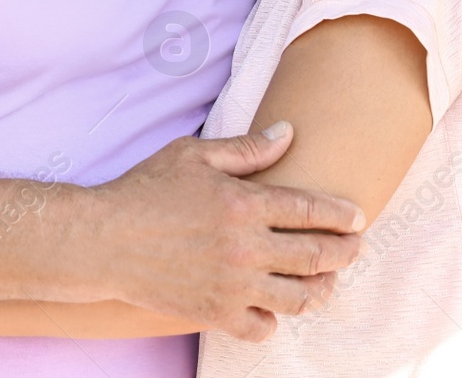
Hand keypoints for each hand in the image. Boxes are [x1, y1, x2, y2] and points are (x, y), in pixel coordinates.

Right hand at [88, 123, 361, 341]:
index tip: (358, 218)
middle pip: (317, 257)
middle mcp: (246, 248)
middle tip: (354, 249)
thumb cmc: (145, 190)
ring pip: (299, 298)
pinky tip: (273, 308)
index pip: (313, 211)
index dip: (343, 215)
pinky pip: (262, 328)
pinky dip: (274, 320)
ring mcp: (233, 286)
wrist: (103, 239)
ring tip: (325, 282)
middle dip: (346, 253)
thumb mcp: (193, 155)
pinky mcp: (215, 313)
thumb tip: (289, 133)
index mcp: (245, 204)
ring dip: (321, 290)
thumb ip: (246, 149)